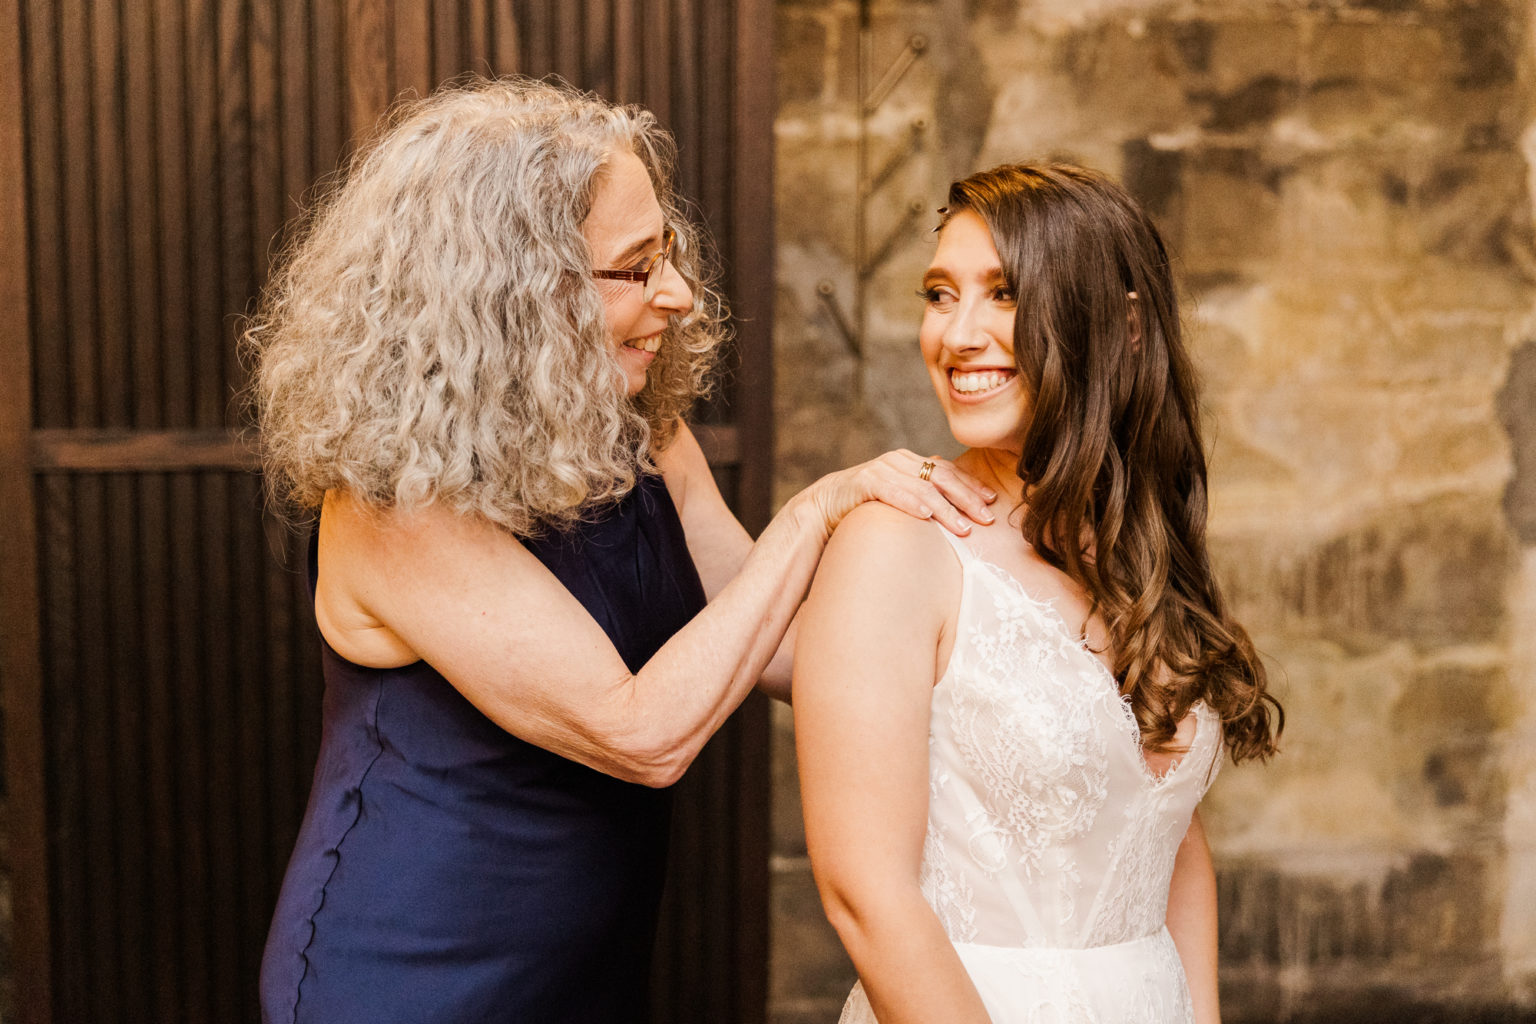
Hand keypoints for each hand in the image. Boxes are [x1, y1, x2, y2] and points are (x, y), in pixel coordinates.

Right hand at [803, 451, 996, 539]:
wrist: (823, 507)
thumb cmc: (865, 506)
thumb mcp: (899, 498)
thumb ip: (922, 492)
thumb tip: (952, 493)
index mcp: (910, 463)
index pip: (949, 472)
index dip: (972, 486)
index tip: (992, 502)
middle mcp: (899, 461)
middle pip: (942, 478)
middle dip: (967, 498)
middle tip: (987, 518)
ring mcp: (881, 469)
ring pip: (922, 487)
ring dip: (945, 508)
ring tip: (963, 527)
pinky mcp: (864, 481)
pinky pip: (892, 492)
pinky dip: (911, 503)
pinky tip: (926, 516)